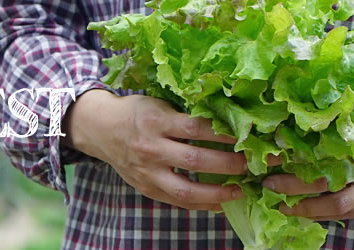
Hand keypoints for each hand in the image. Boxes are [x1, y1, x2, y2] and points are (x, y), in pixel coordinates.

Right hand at [65, 90, 251, 210]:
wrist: (100, 129)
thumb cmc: (136, 112)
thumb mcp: (158, 104)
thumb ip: (186, 114)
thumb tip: (228, 119)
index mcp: (156, 121)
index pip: (197, 128)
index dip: (225, 133)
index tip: (249, 135)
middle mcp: (151, 148)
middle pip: (196, 160)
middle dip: (229, 164)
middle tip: (252, 164)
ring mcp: (148, 172)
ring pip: (187, 189)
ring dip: (218, 192)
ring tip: (240, 190)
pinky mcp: (147, 188)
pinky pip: (178, 201)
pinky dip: (202, 204)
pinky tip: (221, 203)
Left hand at [263, 126, 353, 219]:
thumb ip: (335, 133)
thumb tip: (292, 132)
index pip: (323, 159)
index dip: (295, 164)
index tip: (270, 161)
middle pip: (327, 188)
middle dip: (294, 189)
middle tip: (269, 186)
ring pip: (336, 208)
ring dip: (306, 209)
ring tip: (284, 205)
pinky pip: (347, 215)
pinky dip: (323, 214)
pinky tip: (306, 210)